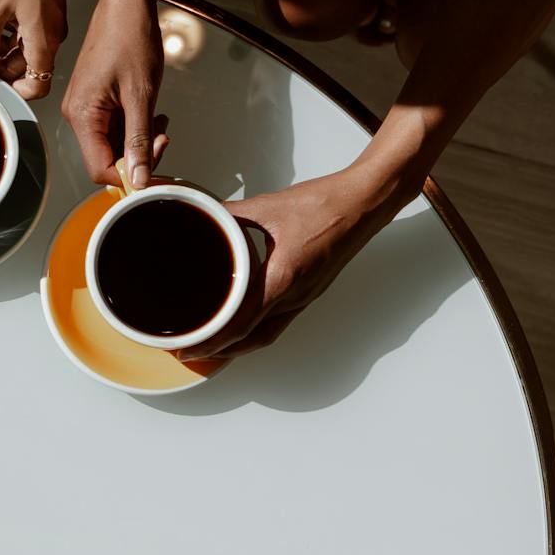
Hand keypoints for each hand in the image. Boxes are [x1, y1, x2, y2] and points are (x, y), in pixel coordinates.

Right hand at [62, 0, 168, 187]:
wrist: (126, 2)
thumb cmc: (130, 37)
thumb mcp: (141, 95)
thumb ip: (139, 140)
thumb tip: (139, 178)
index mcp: (82, 114)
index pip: (101, 168)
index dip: (130, 175)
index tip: (157, 167)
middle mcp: (76, 114)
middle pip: (106, 158)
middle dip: (138, 154)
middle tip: (163, 136)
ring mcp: (85, 105)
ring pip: (112, 142)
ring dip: (139, 139)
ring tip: (159, 119)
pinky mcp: (94, 98)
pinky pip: (113, 125)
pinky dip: (134, 125)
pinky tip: (151, 112)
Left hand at [188, 166, 395, 359]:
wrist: (363, 204)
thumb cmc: (325, 205)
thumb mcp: (267, 206)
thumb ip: (231, 214)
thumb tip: (205, 216)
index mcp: (282, 279)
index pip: (241, 324)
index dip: (213, 341)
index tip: (191, 349)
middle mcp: (296, 296)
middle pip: (253, 339)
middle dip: (221, 350)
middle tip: (193, 349)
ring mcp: (305, 297)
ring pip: (268, 333)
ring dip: (240, 344)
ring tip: (214, 342)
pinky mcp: (311, 291)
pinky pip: (281, 320)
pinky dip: (258, 329)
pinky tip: (245, 320)